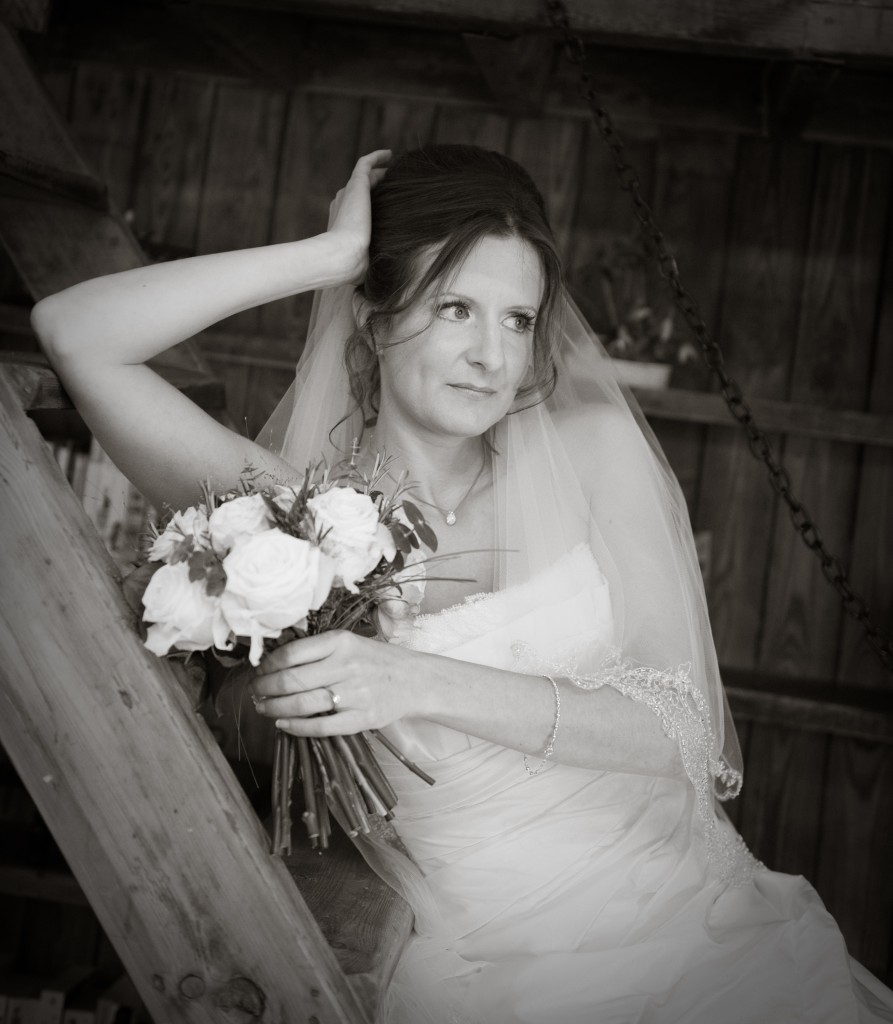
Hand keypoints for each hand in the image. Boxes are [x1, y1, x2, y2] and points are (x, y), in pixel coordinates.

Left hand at [251, 629, 419, 735]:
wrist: (415, 680)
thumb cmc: (375, 660)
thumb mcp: (349, 643)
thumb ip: (317, 650)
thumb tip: (274, 663)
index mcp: (341, 642)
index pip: (292, 653)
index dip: (267, 665)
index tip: (259, 671)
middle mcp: (346, 666)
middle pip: (291, 681)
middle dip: (265, 689)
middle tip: (256, 692)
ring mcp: (355, 694)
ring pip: (302, 705)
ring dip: (275, 709)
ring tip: (264, 708)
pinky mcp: (361, 718)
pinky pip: (321, 727)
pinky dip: (296, 727)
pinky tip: (283, 724)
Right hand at [327, 149, 391, 284]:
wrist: (343, 256)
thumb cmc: (353, 268)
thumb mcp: (364, 265)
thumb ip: (370, 262)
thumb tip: (381, 276)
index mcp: (342, 222)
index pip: (358, 210)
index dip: (373, 207)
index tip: (388, 208)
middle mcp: (343, 204)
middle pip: (362, 192)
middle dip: (377, 189)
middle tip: (395, 187)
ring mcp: (348, 193)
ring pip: (366, 177)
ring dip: (380, 173)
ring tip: (396, 170)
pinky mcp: (356, 184)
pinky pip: (366, 163)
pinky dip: (377, 157)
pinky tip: (390, 155)